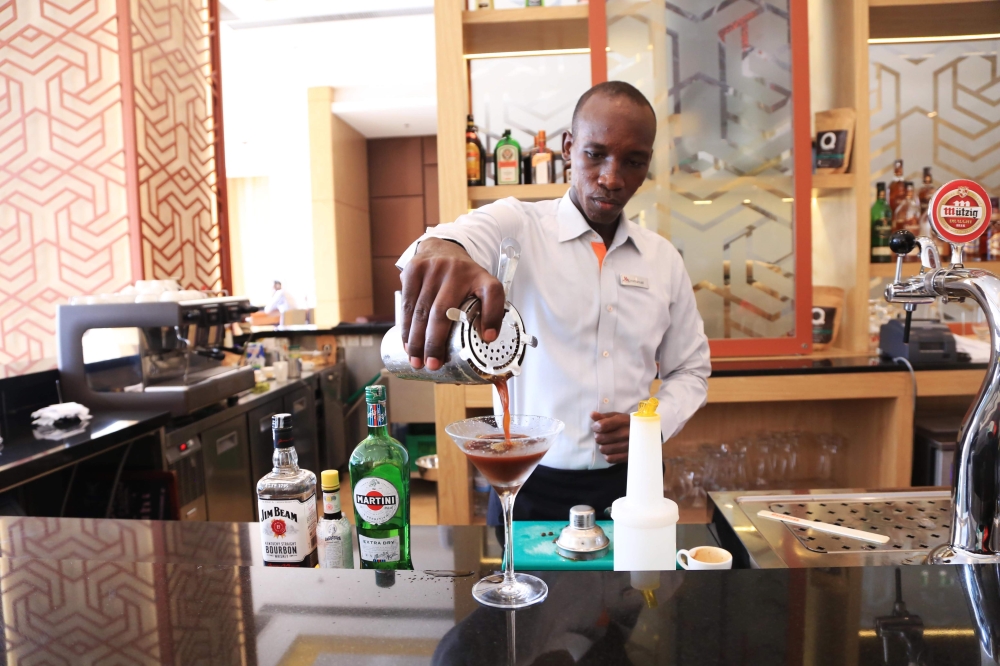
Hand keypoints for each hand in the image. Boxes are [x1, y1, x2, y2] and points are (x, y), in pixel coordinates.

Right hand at [400, 238, 505, 370]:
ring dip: (417, 339)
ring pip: (421, 310)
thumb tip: (488, 339)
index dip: (492, 315)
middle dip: (435, 342)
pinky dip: (405, 327)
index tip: (489, 338)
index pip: (492, 293)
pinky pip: (407, 303)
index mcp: (480, 277)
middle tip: (433, 364)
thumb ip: (489, 310)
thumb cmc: (463, 277)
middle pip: (443, 311)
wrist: (441, 248)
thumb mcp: (482, 287)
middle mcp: (457, 270)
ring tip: (416, 360)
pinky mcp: (414, 270)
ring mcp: (433, 268)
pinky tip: (407, 343)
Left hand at [590, 411, 629, 463]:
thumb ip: (604, 416)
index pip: (602, 426)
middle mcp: (626, 434)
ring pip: (603, 449)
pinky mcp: (628, 456)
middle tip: (603, 434)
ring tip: (608, 442)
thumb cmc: (628, 424)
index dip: (596, 427)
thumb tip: (592, 415)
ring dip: (603, 446)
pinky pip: (610, 458)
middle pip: (600, 438)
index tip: (597, 427)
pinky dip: (608, 455)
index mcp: (623, 421)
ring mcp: (628, 446)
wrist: (647, 435)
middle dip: (599, 436)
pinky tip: (612, 450)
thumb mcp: (618, 416)